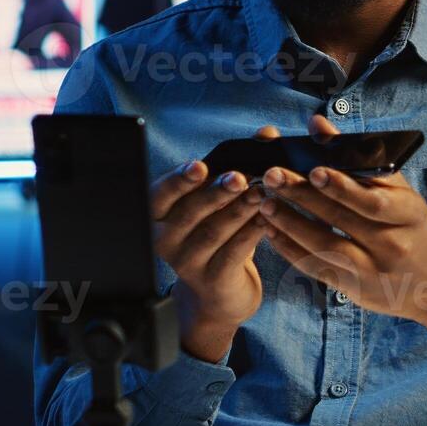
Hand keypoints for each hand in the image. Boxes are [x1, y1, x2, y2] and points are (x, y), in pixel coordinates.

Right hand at [150, 126, 278, 361]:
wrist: (221, 292)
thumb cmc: (220, 235)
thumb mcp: (222, 201)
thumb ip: (241, 163)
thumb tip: (266, 133)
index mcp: (160, 215)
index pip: (160, 194)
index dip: (179, 180)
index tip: (199, 166)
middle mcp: (166, 240)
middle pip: (188, 212)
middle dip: (215, 192)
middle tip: (239, 178)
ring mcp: (186, 263)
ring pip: (212, 232)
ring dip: (238, 210)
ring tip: (260, 193)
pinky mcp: (212, 281)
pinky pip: (232, 254)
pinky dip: (251, 233)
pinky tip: (267, 220)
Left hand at [257, 115, 426, 344]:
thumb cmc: (410, 225)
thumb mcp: (400, 191)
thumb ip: (360, 157)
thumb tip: (317, 124)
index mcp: (408, 213)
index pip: (374, 201)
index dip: (343, 187)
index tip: (314, 170)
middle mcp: (392, 244)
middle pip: (342, 219)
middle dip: (303, 196)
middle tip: (273, 176)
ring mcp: (372, 270)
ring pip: (324, 246)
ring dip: (290, 223)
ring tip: (265, 202)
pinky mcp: (354, 288)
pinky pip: (316, 268)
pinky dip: (291, 249)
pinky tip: (272, 231)